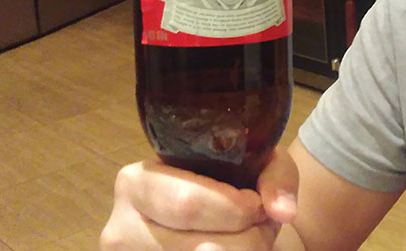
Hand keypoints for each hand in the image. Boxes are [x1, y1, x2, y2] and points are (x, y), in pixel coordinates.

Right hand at [100, 149, 299, 249]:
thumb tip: (283, 211)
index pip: (187, 203)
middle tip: (261, 226)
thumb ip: (275, 177)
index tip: (257, 205)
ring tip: (251, 238)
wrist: (215, 216)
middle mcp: (122, 229)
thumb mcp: (255, 163)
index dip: (234, 209)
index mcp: (136, 183)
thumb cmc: (230, 184)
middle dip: (249, 239)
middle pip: (203, 248)